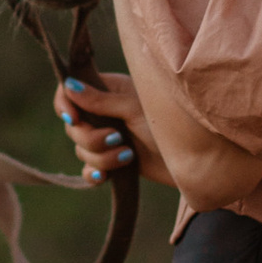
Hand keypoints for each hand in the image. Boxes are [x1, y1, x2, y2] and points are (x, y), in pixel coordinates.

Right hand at [55, 71, 165, 188]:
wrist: (197, 160)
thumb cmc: (173, 123)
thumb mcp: (134, 108)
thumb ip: (100, 100)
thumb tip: (69, 86)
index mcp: (109, 90)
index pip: (70, 91)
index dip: (64, 104)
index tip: (72, 118)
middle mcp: (105, 113)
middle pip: (73, 126)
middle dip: (91, 138)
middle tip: (117, 139)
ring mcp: (109, 138)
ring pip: (81, 150)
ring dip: (102, 157)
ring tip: (129, 156)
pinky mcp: (115, 162)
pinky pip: (89, 170)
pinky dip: (95, 174)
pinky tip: (107, 176)